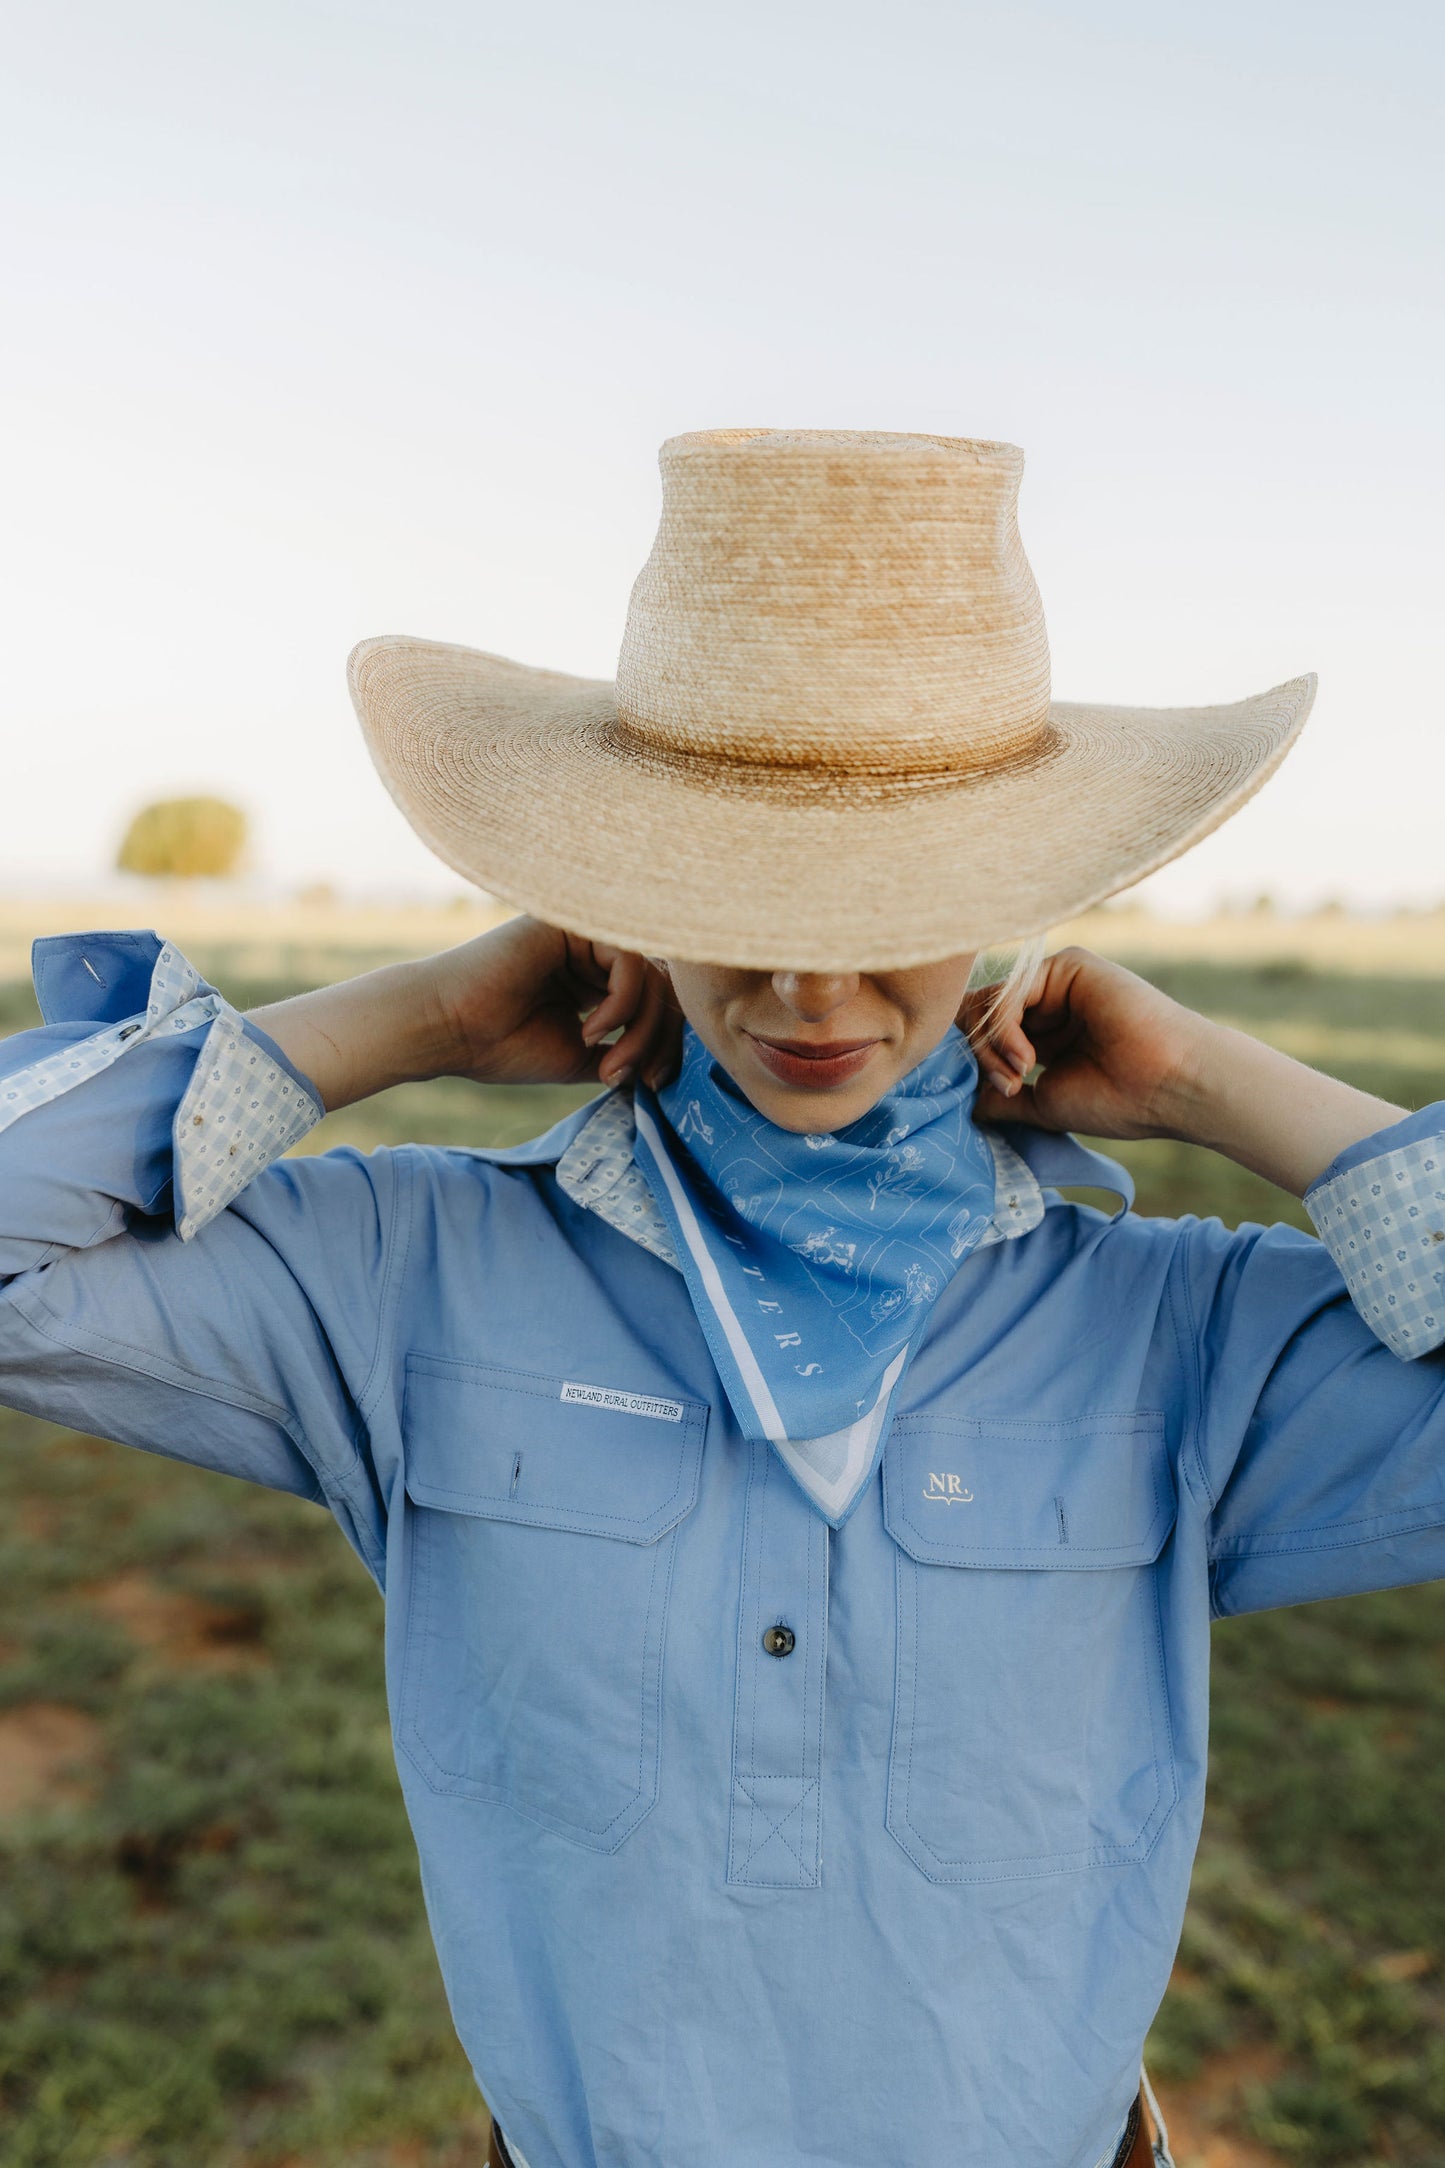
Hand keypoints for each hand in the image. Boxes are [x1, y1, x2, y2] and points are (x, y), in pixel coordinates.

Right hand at [248, 916, 682, 1111]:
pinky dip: (621, 1004)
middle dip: (660, 1040)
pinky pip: (628, 961)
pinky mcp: (571, 926)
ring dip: (640, 1030)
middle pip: (661, 987)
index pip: (655, 1001)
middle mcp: (590, 952)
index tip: (653, 1082)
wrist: (447, 1031)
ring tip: (608, 1062)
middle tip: (639, 1077)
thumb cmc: (499, 1046)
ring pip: (650, 976)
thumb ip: (624, 1051)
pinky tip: (592, 1032)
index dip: (666, 1043)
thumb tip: (668, 1062)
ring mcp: (582, 936)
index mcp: (591, 980)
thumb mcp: (580, 1058)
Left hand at [960, 944, 1404, 1195]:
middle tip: (1010, 1087)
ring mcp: (1057, 980)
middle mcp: (1048, 1000)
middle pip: (980, 1013)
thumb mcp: (1043, 1102)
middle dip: (982, 1054)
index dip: (978, 1063)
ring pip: (990, 1002)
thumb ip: (1003, 1097)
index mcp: (1044, 1030)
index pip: (985, 1032)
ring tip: (1020, 1077)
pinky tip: (1029, 1058)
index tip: (1004, 1095)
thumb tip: (966, 1102)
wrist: (1171, 1086)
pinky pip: (1010, 991)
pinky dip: (1005, 1029)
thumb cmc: (1119, 1099)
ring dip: (992, 1045)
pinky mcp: (1067, 966)